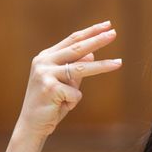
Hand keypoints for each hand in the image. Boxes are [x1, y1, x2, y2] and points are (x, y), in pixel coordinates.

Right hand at [15, 21, 121, 137]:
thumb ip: (75, 69)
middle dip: (97, 40)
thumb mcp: (65, 84)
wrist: (32, 125)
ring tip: (119, 63)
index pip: (72, 40)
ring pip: (81, 68)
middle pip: (77, 48)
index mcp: (46, 57)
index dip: (90, 32)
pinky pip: (75, 94)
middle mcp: (44, 61)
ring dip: (102, 66)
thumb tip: (91, 54)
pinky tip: (61, 107)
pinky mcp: (50, 88)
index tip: (107, 25)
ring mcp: (45, 74)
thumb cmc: (50, 104)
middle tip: (114, 33)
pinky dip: (73, 102)